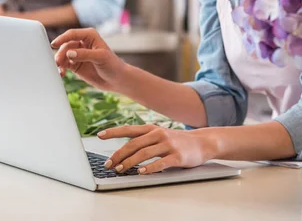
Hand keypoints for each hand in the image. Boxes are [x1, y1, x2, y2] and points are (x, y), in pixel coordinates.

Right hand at [52, 28, 125, 91]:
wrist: (117, 80)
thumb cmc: (113, 65)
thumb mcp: (100, 57)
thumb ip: (84, 54)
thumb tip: (69, 53)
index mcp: (89, 36)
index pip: (72, 34)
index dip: (62, 38)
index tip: (54, 44)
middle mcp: (82, 43)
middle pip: (66, 45)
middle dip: (61, 53)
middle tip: (59, 62)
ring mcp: (78, 54)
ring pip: (63, 55)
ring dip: (59, 61)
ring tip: (60, 70)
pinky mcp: (76, 65)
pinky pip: (64, 64)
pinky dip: (61, 68)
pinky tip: (61, 73)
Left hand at [98, 125, 215, 174]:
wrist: (202, 142)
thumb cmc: (176, 140)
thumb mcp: (159, 134)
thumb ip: (143, 139)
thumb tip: (123, 150)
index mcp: (152, 129)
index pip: (129, 129)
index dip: (113, 132)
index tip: (99, 135)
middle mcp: (158, 134)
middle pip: (133, 144)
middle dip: (118, 155)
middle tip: (109, 164)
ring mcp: (168, 144)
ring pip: (144, 153)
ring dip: (130, 162)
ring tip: (120, 170)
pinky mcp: (177, 156)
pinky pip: (160, 162)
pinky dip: (150, 168)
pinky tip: (142, 172)